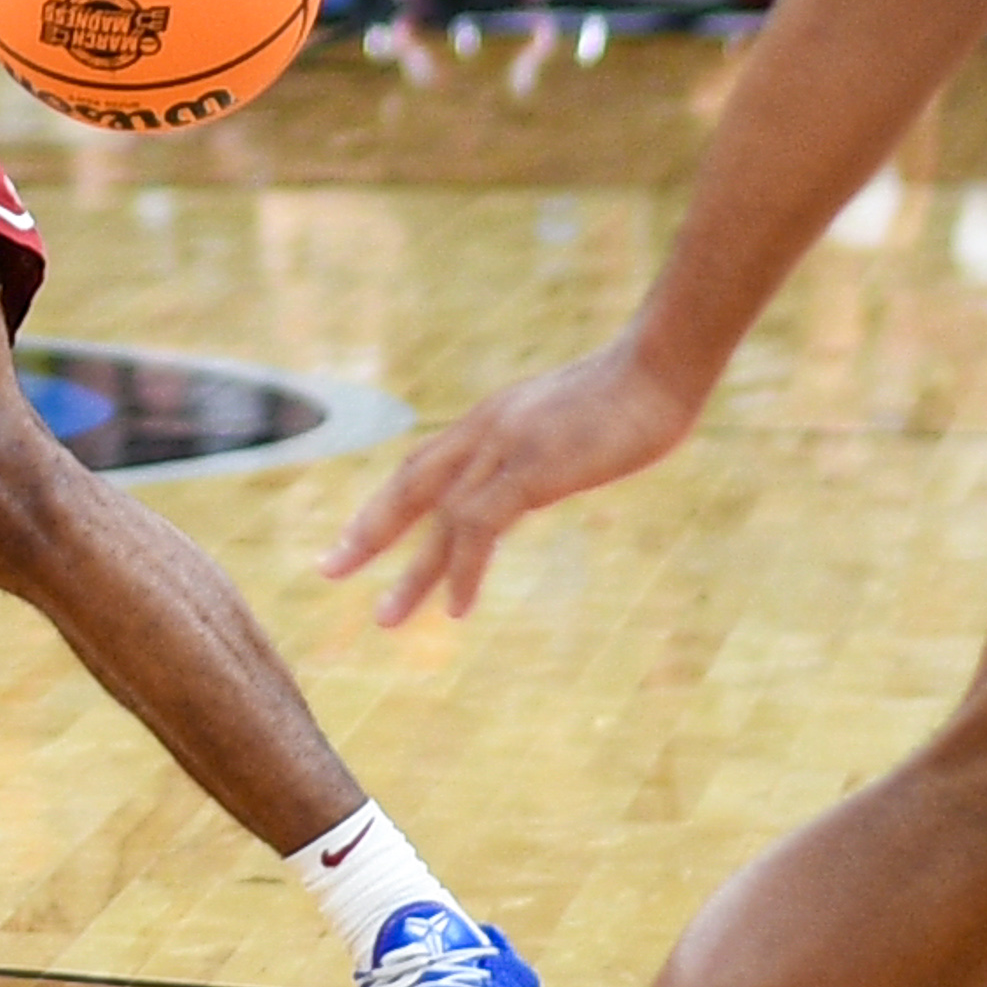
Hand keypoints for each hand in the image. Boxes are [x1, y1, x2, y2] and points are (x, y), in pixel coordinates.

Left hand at [318, 345, 701, 624]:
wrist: (659, 368)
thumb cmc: (630, 394)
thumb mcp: (567, 422)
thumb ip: (540, 449)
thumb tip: (538, 476)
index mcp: (487, 421)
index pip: (419, 466)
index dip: (386, 504)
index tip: (355, 539)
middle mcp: (482, 432)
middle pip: (408, 487)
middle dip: (367, 533)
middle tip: (328, 571)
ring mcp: (504, 448)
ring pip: (439, 517)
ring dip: (413, 573)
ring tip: (387, 618)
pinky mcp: (532, 468)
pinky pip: (482, 526)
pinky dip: (464, 568)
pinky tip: (457, 606)